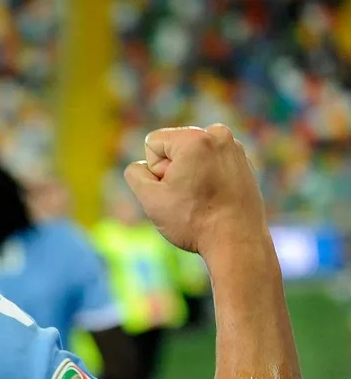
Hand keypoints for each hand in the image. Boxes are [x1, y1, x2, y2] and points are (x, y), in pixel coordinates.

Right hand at [124, 124, 267, 256]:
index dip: (155, 171)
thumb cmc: (194, 222)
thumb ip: (135, 173)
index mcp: (195, 138)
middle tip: (189, 197)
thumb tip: (145, 166)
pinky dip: (208, 177)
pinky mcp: (243, 161)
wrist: (238, 243)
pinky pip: (210, 162)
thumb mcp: (150, 199)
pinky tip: (216, 199)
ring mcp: (234, 147)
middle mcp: (218, 135)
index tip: (174, 190)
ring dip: (190, 174)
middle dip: (173, 170)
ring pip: (192, 154)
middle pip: (173, 147)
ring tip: (203, 198)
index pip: (152, 143)